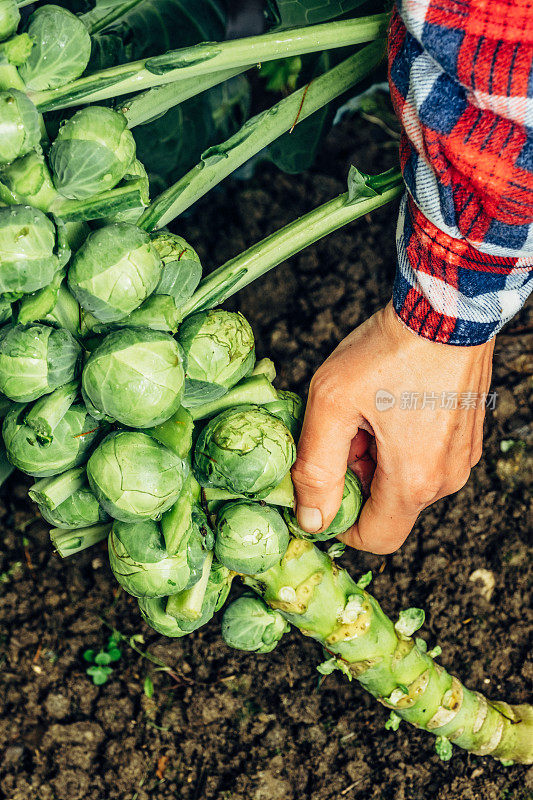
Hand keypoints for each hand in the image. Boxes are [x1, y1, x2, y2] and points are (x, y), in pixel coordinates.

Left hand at [291, 301, 494, 553]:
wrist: (447, 306)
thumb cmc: (390, 350)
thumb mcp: (332, 404)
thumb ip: (315, 468)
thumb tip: (310, 519)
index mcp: (414, 480)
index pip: (375, 538)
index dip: (339, 523)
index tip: (320, 488)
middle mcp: (446, 478)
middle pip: (388, 507)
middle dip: (355, 478)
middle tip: (341, 430)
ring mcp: (461, 456)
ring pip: (405, 481)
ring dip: (376, 458)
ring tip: (364, 411)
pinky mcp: (467, 436)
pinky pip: (426, 458)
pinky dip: (400, 444)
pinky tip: (387, 404)